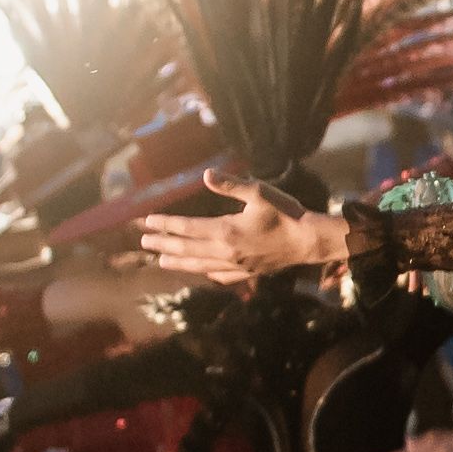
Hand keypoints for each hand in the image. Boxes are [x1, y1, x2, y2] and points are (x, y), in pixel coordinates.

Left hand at [141, 188, 348, 287]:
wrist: (308, 241)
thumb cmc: (285, 213)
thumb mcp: (258, 192)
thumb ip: (230, 184)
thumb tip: (206, 175)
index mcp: (226, 230)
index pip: (187, 228)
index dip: (166, 224)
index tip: (148, 222)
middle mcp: (226, 251)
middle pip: (187, 249)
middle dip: (164, 245)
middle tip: (144, 243)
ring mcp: (236, 266)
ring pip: (199, 265)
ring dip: (178, 263)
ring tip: (161, 261)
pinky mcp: (247, 273)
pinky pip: (220, 276)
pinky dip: (206, 274)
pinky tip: (200, 272)